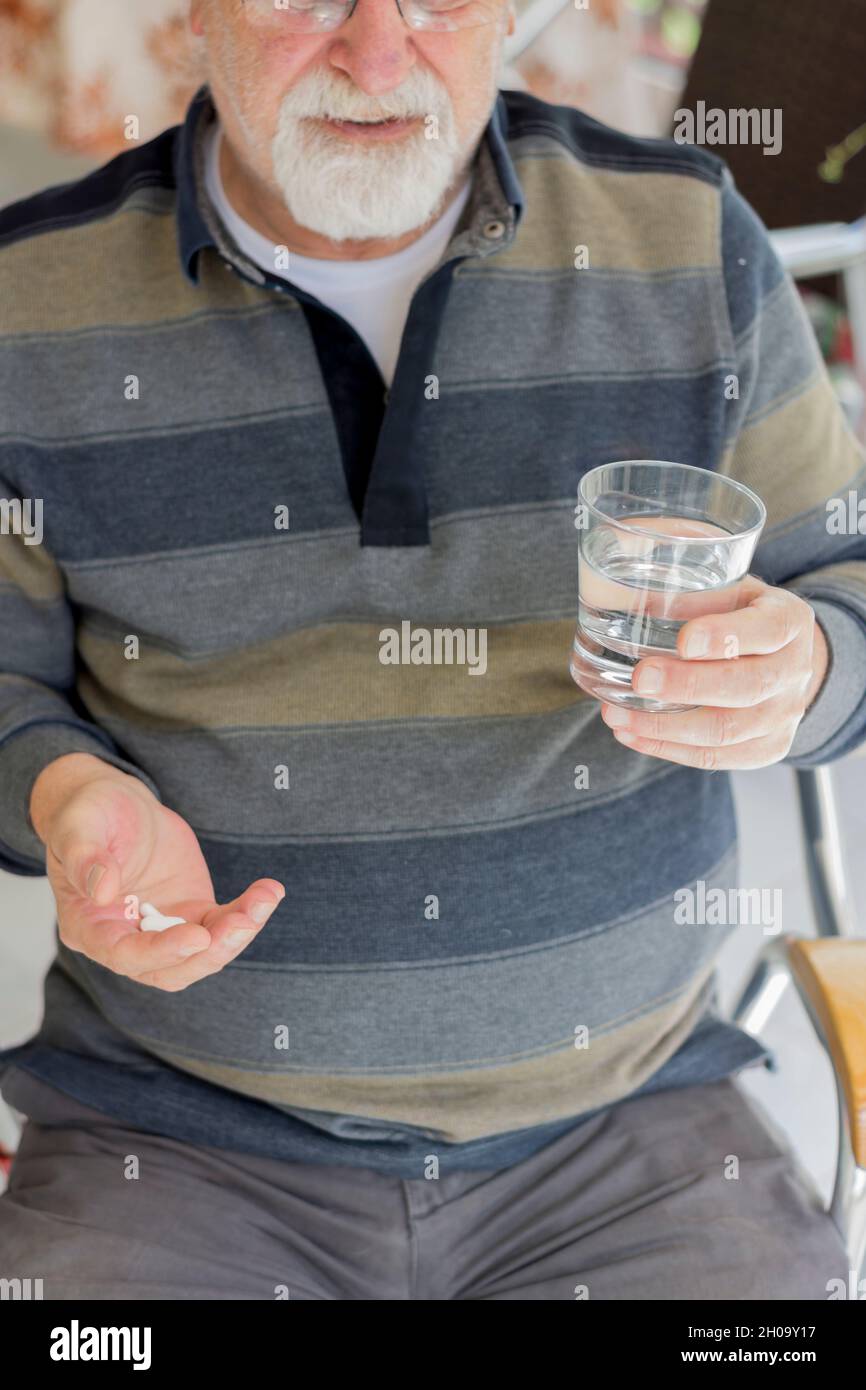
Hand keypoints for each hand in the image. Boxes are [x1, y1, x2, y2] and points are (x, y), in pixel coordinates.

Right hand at [31, 754, 283, 990]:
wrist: (117, 806)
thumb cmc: (89, 816)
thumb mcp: (79, 827)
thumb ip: (86, 859)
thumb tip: (102, 892)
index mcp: (88, 927)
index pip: (124, 955)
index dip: (160, 952)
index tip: (197, 936)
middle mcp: (124, 939)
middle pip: (169, 969)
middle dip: (210, 952)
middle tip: (243, 923)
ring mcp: (161, 930)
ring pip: (202, 954)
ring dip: (237, 933)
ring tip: (265, 898)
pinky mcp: (191, 914)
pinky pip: (222, 926)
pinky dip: (247, 914)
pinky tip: (269, 891)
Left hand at [600, 576, 828, 769]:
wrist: (782, 657)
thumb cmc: (742, 615)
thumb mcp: (729, 587)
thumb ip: (692, 586)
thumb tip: (629, 584)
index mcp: (790, 621)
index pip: (767, 631)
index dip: (725, 638)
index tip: (683, 641)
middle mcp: (795, 671)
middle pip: (746, 687)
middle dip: (688, 686)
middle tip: (640, 678)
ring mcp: (784, 715)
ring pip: (727, 731)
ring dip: (665, 725)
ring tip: (616, 714)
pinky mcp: (767, 747)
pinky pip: (715, 757)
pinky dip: (668, 748)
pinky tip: (631, 734)